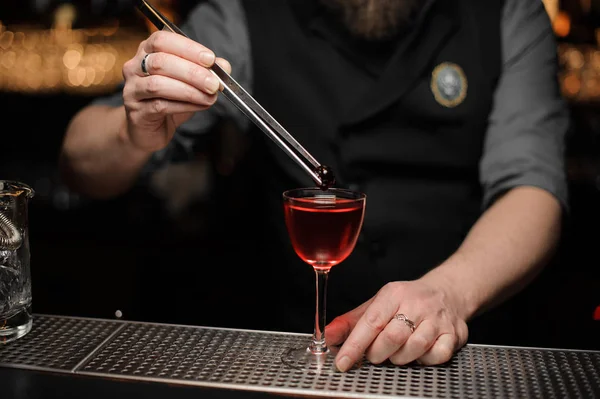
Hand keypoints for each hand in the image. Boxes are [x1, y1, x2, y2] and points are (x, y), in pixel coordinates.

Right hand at [121, 31, 231, 151]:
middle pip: (160, 62)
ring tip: (209, 97)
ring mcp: (132, 89)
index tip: (210, 59)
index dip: (188, 48)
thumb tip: (224, 65)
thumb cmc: (168, 101)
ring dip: (189, 90)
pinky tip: (200, 106)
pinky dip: (184, 105)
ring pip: (158, 84)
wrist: (148, 130)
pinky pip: (160, 106)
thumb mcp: (190, 84)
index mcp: (147, 51)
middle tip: (214, 83)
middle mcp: (134, 67)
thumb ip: (206, 71)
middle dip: (192, 72)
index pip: (162, 40)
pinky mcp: (136, 112)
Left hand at [325, 279, 468, 371]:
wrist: (448, 292)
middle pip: (392, 337)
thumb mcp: (377, 304)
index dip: (355, 345)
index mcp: (394, 294)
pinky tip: (418, 353)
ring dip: (399, 358)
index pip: (371, 322)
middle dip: (377, 353)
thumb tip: (327, 336)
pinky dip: (424, 360)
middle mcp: (417, 304)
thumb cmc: (407, 301)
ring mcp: (437, 319)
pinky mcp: (453, 334)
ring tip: (395, 353)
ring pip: (414, 348)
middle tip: (374, 355)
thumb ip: (351, 322)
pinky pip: (437, 356)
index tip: (343, 361)